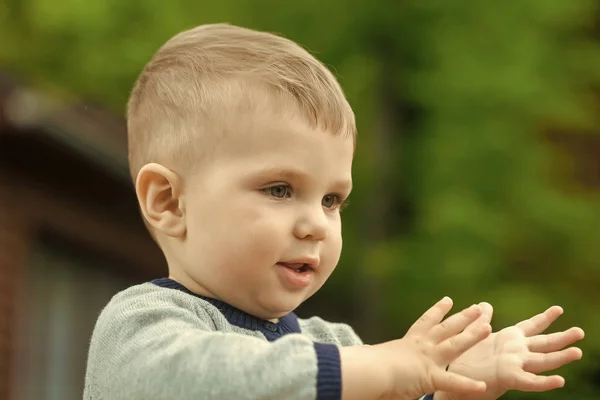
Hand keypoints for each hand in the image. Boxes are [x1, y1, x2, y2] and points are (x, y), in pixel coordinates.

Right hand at [373, 297, 490, 398]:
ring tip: (488, 328)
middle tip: (479, 307)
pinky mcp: (430, 376)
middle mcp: (421, 346)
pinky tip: (482, 385)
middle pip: (446, 328)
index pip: (426, 323)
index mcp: (408, 342)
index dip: (438, 311)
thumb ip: (391, 360)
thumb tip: (386, 363)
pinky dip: (467, 385)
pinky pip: (452, 382)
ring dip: (472, 336)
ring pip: (455, 345)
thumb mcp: (383, 360)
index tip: (448, 300)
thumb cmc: (367, 366)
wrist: (368, 371)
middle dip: (463, 317)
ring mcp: (427, 360)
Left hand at [435, 303, 583, 399]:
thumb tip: (484, 304)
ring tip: (578, 352)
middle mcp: (516, 350)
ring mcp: (514, 363)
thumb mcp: (475, 335)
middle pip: (544, 342)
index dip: (545, 318)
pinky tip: (560, 380)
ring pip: (542, 360)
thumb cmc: (466, 359)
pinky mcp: (508, 378)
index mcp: (509, 338)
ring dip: (561, 357)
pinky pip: (529, 381)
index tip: (559, 308)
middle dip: (563, 337)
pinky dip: (545, 382)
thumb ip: (482, 321)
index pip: (531, 326)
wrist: (453, 378)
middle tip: (580, 331)